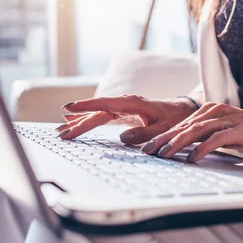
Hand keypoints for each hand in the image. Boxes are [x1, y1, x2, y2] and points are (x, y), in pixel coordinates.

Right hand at [59, 95, 197, 143]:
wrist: (183, 110)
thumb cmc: (175, 118)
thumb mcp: (163, 128)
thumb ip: (144, 133)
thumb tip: (122, 138)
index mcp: (132, 103)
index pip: (104, 104)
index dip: (86, 106)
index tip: (68, 108)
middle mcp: (123, 103)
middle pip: (96, 112)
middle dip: (77, 121)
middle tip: (59, 132)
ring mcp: (121, 108)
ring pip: (96, 114)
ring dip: (79, 121)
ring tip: (61, 130)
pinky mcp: (121, 113)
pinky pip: (101, 116)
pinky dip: (87, 120)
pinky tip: (75, 123)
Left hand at [140, 103, 242, 161]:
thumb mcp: (220, 135)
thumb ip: (203, 138)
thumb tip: (182, 150)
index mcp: (208, 111)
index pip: (180, 125)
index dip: (162, 136)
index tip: (147, 148)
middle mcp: (214, 111)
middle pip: (183, 126)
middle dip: (163, 139)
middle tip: (147, 151)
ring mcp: (226, 119)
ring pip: (196, 130)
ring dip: (178, 143)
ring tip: (164, 154)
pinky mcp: (238, 128)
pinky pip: (216, 138)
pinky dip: (203, 148)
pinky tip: (193, 157)